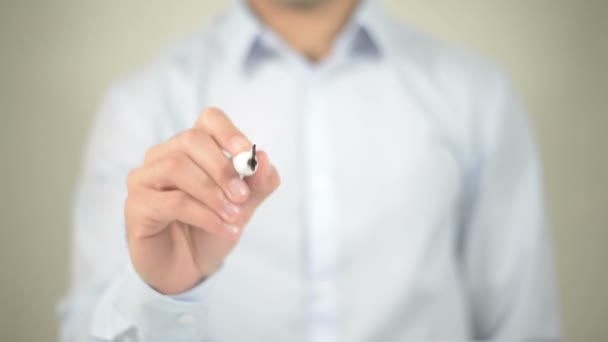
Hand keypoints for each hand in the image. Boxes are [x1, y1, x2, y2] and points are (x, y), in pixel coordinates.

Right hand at [125, 108, 279, 293]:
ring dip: (212, 193)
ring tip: (233, 216)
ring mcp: (145, 178)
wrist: (189, 267)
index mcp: (193, 148)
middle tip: (242, 196)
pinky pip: (172, 201)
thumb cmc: (212, 227)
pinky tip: (223, 229)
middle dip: (222, 168)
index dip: (228, 131)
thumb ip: (257, 183)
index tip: (247, 154)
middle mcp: (164, 155)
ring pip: (176, 167)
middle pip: (191, 140)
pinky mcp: (136, 205)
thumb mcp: (243, 205)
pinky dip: (204, 215)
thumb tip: (264, 158)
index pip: (209, 120)